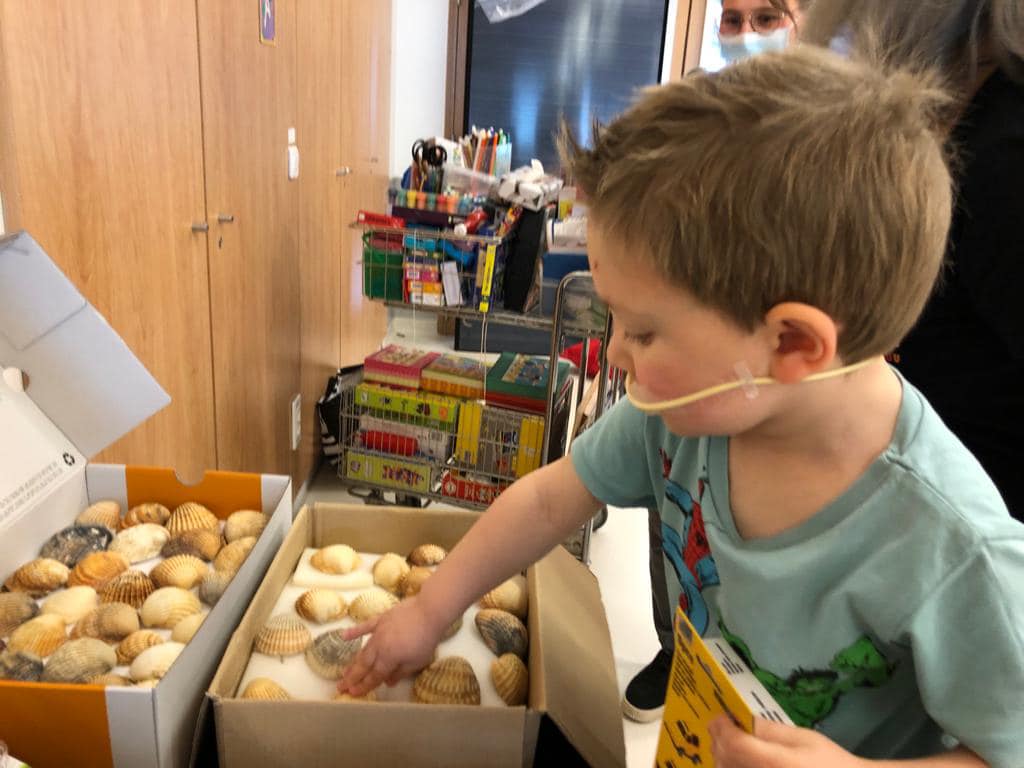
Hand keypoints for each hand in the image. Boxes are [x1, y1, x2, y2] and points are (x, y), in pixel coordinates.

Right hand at [337, 596, 442, 695]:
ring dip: (353, 662)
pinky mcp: (381, 619)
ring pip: (363, 650)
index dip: (363, 686)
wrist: (428, 611)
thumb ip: (400, 673)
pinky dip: (354, 631)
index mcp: (388, 659)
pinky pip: (365, 626)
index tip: (352, 693)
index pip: (374, 676)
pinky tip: (344, 636)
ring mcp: (378, 632)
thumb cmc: (425, 639)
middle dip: (352, 678)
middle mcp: (379, 647)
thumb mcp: (417, 662)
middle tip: (340, 686)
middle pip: (364, 665)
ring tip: (343, 672)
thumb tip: (387, 683)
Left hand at [710, 716, 865, 767]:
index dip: (722, 728)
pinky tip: (739, 762)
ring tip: (729, 743)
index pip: (734, 744)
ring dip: (722, 757)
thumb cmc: (829, 763)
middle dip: (719, 740)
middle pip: (725, 760)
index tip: (722, 717)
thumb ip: (769, 729)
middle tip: (722, 726)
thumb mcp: (803, 739)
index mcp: (774, 763)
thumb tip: (742, 718)